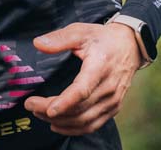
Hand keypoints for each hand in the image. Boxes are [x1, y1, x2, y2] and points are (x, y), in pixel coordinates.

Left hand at [23, 22, 141, 135]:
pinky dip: (74, 129)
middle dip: (52, 112)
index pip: (82, 90)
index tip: (47, 109)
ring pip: (85, 120)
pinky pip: (93, 125)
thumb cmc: (102, 38)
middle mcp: (109, 87)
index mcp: (100, 67)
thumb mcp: (80, 31)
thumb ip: (59, 38)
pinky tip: (57, 125)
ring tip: (39, 114)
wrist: (130, 46)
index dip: (64, 102)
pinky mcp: (113, 108)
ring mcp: (113, 100)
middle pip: (79, 109)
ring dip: (61, 122)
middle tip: (31, 106)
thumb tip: (38, 44)